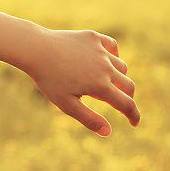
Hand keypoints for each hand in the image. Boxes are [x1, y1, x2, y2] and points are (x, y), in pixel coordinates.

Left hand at [22, 29, 137, 136]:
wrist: (35, 49)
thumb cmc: (48, 79)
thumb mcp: (66, 104)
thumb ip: (89, 119)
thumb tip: (108, 133)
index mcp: (100, 86)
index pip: (126, 104)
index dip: (133, 116)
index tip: (134, 123)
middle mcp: (105, 67)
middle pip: (128, 85)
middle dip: (127, 97)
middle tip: (120, 103)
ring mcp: (100, 51)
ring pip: (121, 66)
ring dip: (119, 77)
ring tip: (108, 83)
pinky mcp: (93, 37)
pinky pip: (112, 46)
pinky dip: (114, 55)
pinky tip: (107, 61)